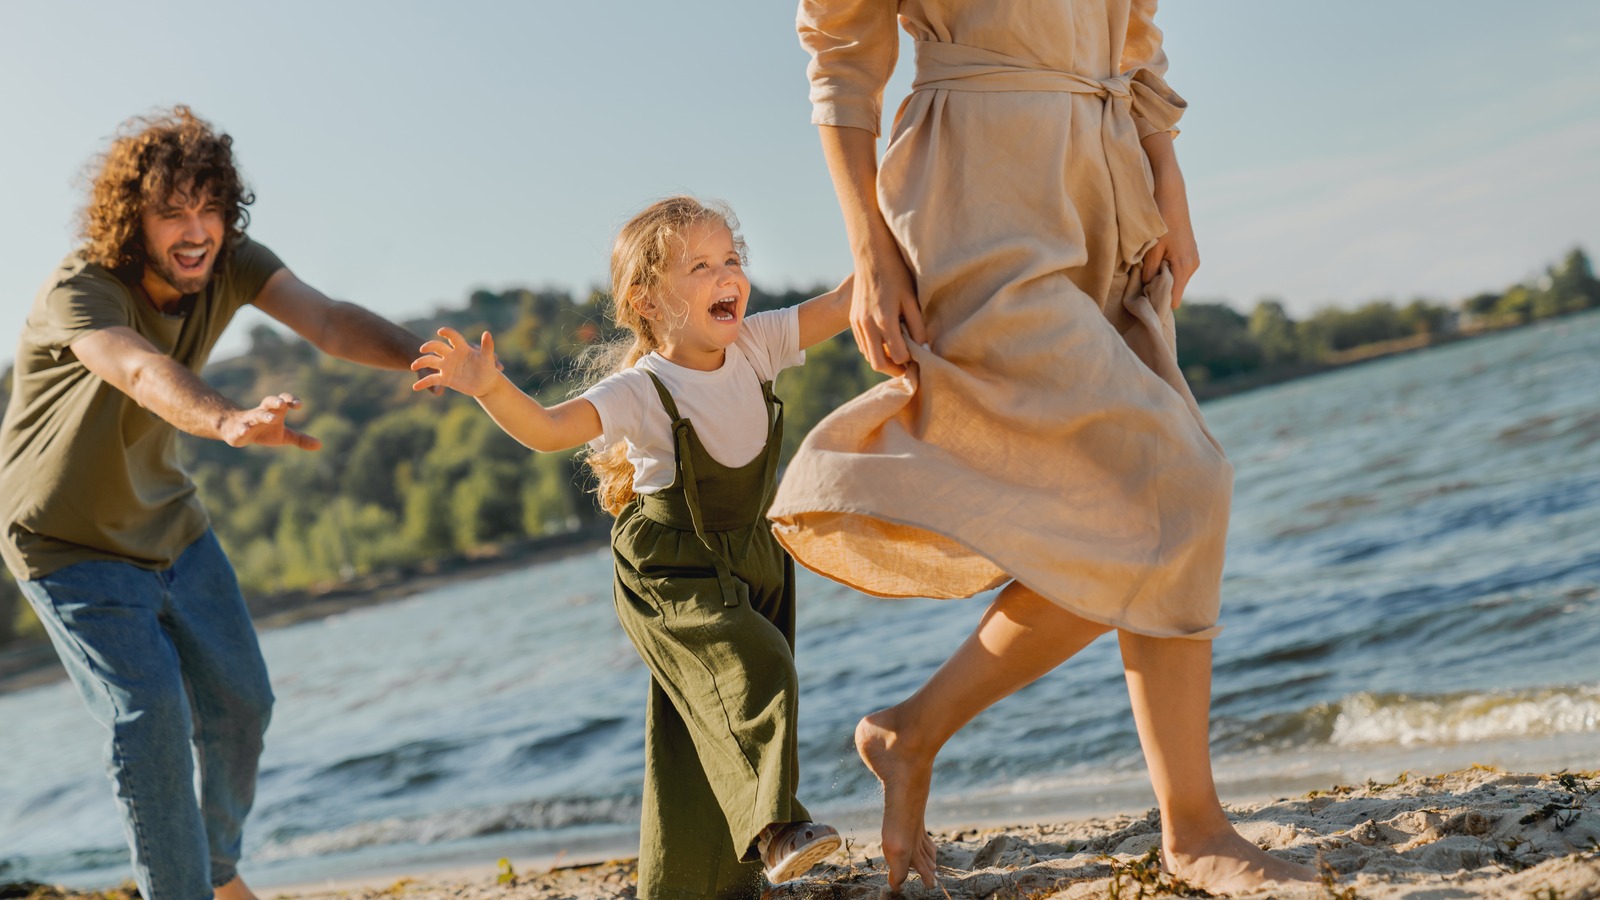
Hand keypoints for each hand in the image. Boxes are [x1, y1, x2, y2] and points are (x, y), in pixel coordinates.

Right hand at [222, 393, 320, 449]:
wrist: (236, 431)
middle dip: (276, 401)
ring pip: (256, 414)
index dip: (290, 401)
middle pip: (269, 402)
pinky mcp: (238, 430)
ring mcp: (249, 420)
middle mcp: (262, 413)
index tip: (299, 405)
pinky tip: (245, 431)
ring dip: (264, 415)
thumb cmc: (264, 431)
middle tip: (283, 404)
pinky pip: (240, 428)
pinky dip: (242, 429)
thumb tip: (320, 445)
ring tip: (273, 419)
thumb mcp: (284, 436)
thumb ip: (300, 439)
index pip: (283, 401)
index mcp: (275, 412)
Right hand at [411, 327, 502, 396]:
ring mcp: (447, 367)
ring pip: (430, 362)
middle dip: (429, 346)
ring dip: (421, 363)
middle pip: (437, 347)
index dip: (447, 333)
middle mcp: (451, 356)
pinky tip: (415, 387)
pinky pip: (432, 380)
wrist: (483, 384)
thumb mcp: (487, 358)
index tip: (440, 332)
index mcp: (462, 348)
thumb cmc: (486, 368)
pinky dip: (424, 384)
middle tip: (423, 349)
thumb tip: (487, 333)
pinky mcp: (445, 378)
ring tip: (414, 366)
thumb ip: (487, 346)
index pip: (453, 337)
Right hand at [851, 243, 926, 375]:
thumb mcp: (911, 300)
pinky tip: (886, 342)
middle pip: (878, 363)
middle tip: (908, 366)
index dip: (909, 360)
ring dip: (884, 359)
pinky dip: (874, 349)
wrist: (871, 258)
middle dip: (894, 369)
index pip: (898, 355)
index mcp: (885, 320)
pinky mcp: (853, 321)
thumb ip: (918, 326)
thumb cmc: (896, 276)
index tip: (918, 356)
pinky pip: (863, 345)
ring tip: (899, 353)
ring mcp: (858, 324)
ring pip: (868, 356)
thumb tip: (924, 348)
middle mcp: (868, 325)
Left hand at [1140, 135, 1198, 307]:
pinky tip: (1151, 261)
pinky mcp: (1188, 251)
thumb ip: (1148, 272)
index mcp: (1184, 268)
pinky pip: (1175, 268)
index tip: (1144, 305)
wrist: (1171, 192)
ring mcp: (1192, 258)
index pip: (1174, 300)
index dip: (1159, 304)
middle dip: (1158, 291)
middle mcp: (1192, 265)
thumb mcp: (1150, 248)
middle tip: (1138, 287)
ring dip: (1160, 278)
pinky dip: (1164, 268)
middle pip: (1174, 290)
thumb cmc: (1160, 219)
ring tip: (1143, 271)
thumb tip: (1145, 289)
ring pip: (1174, 279)